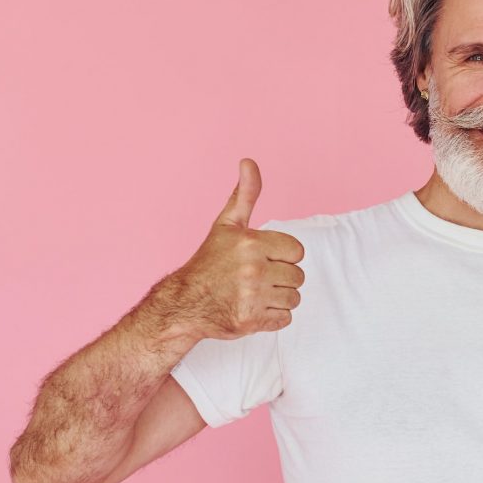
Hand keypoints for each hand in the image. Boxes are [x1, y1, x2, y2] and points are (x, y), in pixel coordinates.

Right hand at [171, 158, 305, 339]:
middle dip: (282, 279)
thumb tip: (248, 162)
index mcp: (251, 243)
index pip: (297, 251)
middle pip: (298, 277)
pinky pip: (285, 319)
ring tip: (256, 294)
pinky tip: (254, 309)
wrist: (184, 303)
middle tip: (257, 279)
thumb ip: (245, 195)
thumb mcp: (227, 225)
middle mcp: (253, 269)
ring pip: (294, 299)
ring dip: (279, 299)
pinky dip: (273, 317)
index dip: (283, 256)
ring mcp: (253, 297)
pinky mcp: (251, 321)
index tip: (264, 259)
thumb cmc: (209, 262)